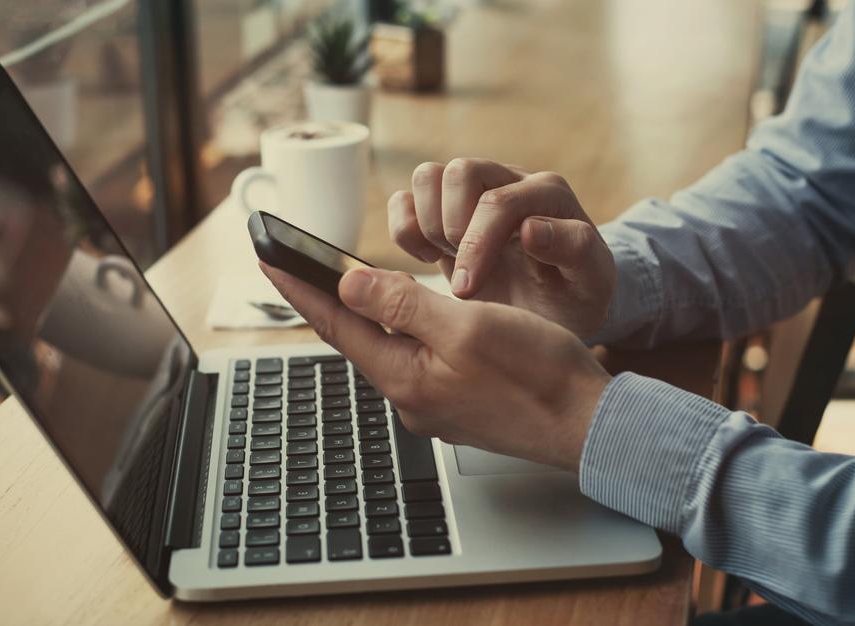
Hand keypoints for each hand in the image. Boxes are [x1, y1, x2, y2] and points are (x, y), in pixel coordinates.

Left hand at [261, 263, 611, 470]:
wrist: (586, 424)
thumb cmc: (538, 375)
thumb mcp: (467, 326)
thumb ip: (403, 304)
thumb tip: (348, 286)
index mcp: (405, 376)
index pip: (335, 324)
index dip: (300, 287)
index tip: (268, 257)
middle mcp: (410, 395)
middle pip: (355, 337)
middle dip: (324, 299)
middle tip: (294, 264)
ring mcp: (433, 402)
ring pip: (387, 347)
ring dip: (364, 314)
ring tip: (340, 282)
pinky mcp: (456, 401)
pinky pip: (416, 357)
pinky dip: (402, 329)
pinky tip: (405, 316)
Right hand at [388, 158, 616, 338]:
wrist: (555, 311)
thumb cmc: (575, 296)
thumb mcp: (592, 282)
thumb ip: (575, 249)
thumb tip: (530, 228)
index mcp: (549, 194)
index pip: (499, 201)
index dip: (477, 243)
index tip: (470, 290)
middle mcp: (509, 181)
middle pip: (460, 172)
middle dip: (452, 228)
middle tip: (465, 275)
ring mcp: (474, 192)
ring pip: (428, 176)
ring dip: (428, 224)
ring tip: (448, 261)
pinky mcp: (444, 211)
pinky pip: (406, 198)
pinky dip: (406, 228)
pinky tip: (428, 258)